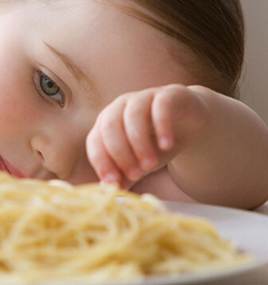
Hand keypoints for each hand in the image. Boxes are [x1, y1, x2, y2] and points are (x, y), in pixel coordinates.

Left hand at [86, 84, 210, 188]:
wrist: (189, 121)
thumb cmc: (157, 142)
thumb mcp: (140, 162)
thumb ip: (125, 174)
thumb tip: (109, 190)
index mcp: (107, 123)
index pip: (95, 141)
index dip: (101, 162)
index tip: (112, 182)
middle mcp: (120, 106)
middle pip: (110, 127)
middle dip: (121, 154)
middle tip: (136, 174)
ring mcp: (143, 97)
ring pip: (133, 116)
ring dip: (139, 143)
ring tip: (151, 165)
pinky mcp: (167, 95)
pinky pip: (160, 107)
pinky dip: (162, 126)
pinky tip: (166, 145)